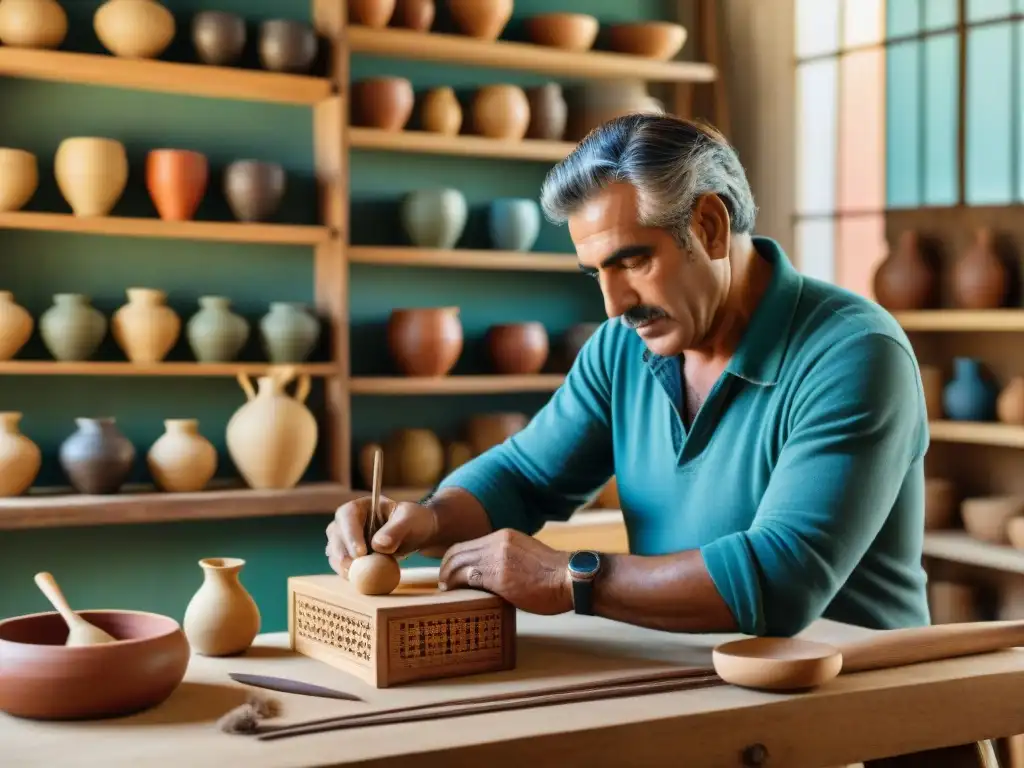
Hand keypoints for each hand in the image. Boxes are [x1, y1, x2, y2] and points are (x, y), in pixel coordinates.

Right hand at [326, 495, 437, 576]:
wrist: (416, 534)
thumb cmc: (413, 522)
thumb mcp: (410, 520)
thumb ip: (396, 530)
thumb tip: (378, 544)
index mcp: (362, 506)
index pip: (348, 515)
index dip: (350, 533)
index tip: (360, 552)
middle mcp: (349, 520)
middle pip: (335, 533)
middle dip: (342, 552)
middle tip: (352, 569)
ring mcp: (346, 537)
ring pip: (334, 549)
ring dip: (341, 564)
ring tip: (355, 577)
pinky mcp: (348, 554)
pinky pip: (341, 564)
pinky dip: (346, 572)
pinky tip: (356, 580)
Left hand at [438, 529, 572, 614]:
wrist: (571, 578)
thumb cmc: (553, 575)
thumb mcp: (525, 556)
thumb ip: (506, 560)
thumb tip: (489, 577)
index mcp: (504, 536)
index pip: (467, 545)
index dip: (453, 559)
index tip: (450, 574)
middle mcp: (497, 542)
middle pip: (457, 552)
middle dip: (445, 568)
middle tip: (443, 584)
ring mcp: (497, 558)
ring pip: (458, 564)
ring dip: (447, 577)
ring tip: (446, 591)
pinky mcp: (499, 576)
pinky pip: (468, 578)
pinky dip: (456, 586)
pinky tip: (455, 595)